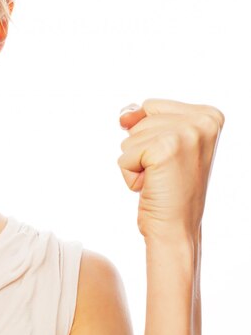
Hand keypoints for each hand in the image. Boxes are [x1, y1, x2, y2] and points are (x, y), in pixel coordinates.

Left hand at [117, 98, 224, 240]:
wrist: (176, 228)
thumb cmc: (169, 189)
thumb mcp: (162, 144)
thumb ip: (143, 119)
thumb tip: (124, 115)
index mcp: (209, 116)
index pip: (151, 106)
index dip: (147, 134)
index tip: (170, 159)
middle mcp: (203, 121)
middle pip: (141, 119)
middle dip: (142, 147)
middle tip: (165, 172)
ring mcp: (186, 133)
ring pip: (130, 137)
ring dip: (136, 161)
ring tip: (159, 178)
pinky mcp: (165, 149)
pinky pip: (124, 155)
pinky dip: (129, 173)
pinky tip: (151, 185)